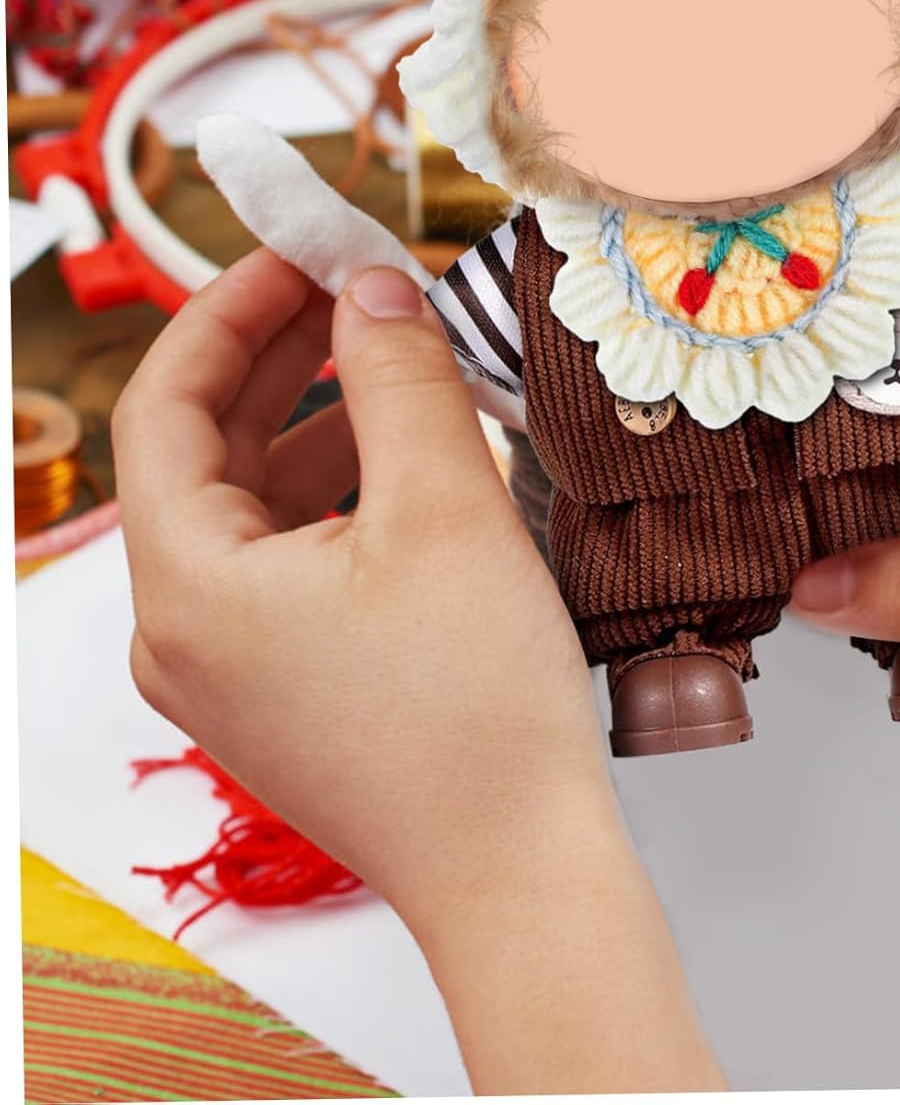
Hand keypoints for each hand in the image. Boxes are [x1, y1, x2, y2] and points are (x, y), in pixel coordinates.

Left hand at [117, 250, 603, 915]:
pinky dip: (339, 497)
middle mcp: (181, 634)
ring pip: (252, 508)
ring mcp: (229, 672)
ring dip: (318, 425)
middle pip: (204, 453)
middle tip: (355, 288)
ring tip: (401, 368)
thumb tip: (371, 286)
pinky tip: (413, 467)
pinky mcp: (285, 691)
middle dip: (278, 357)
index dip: (229, 308)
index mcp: (185, 587)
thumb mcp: (446, 508)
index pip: (164, 403)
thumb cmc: (476, 709)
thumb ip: (399, 375)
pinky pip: (289, 563)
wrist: (517, 870)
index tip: (301, 248)